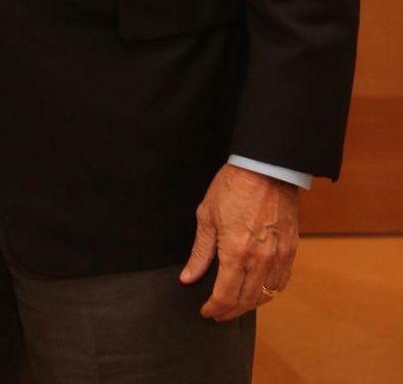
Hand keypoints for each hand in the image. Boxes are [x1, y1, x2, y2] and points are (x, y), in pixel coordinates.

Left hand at [179, 163, 298, 319]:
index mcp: (236, 253)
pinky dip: (269, 292)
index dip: (215, 308)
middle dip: (230, 311)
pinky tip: (259, 289)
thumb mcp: (207, 216)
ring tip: (236, 304)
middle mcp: (260, 260)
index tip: (207, 312)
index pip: (226, 295)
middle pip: (246, 301)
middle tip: (218, 313)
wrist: (266, 168)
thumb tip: (188, 277)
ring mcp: (279, 256)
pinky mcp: (291, 249)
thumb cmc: (233, 186)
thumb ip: (200, 252)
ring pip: (266, 295)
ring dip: (250, 304)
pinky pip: (282, 281)